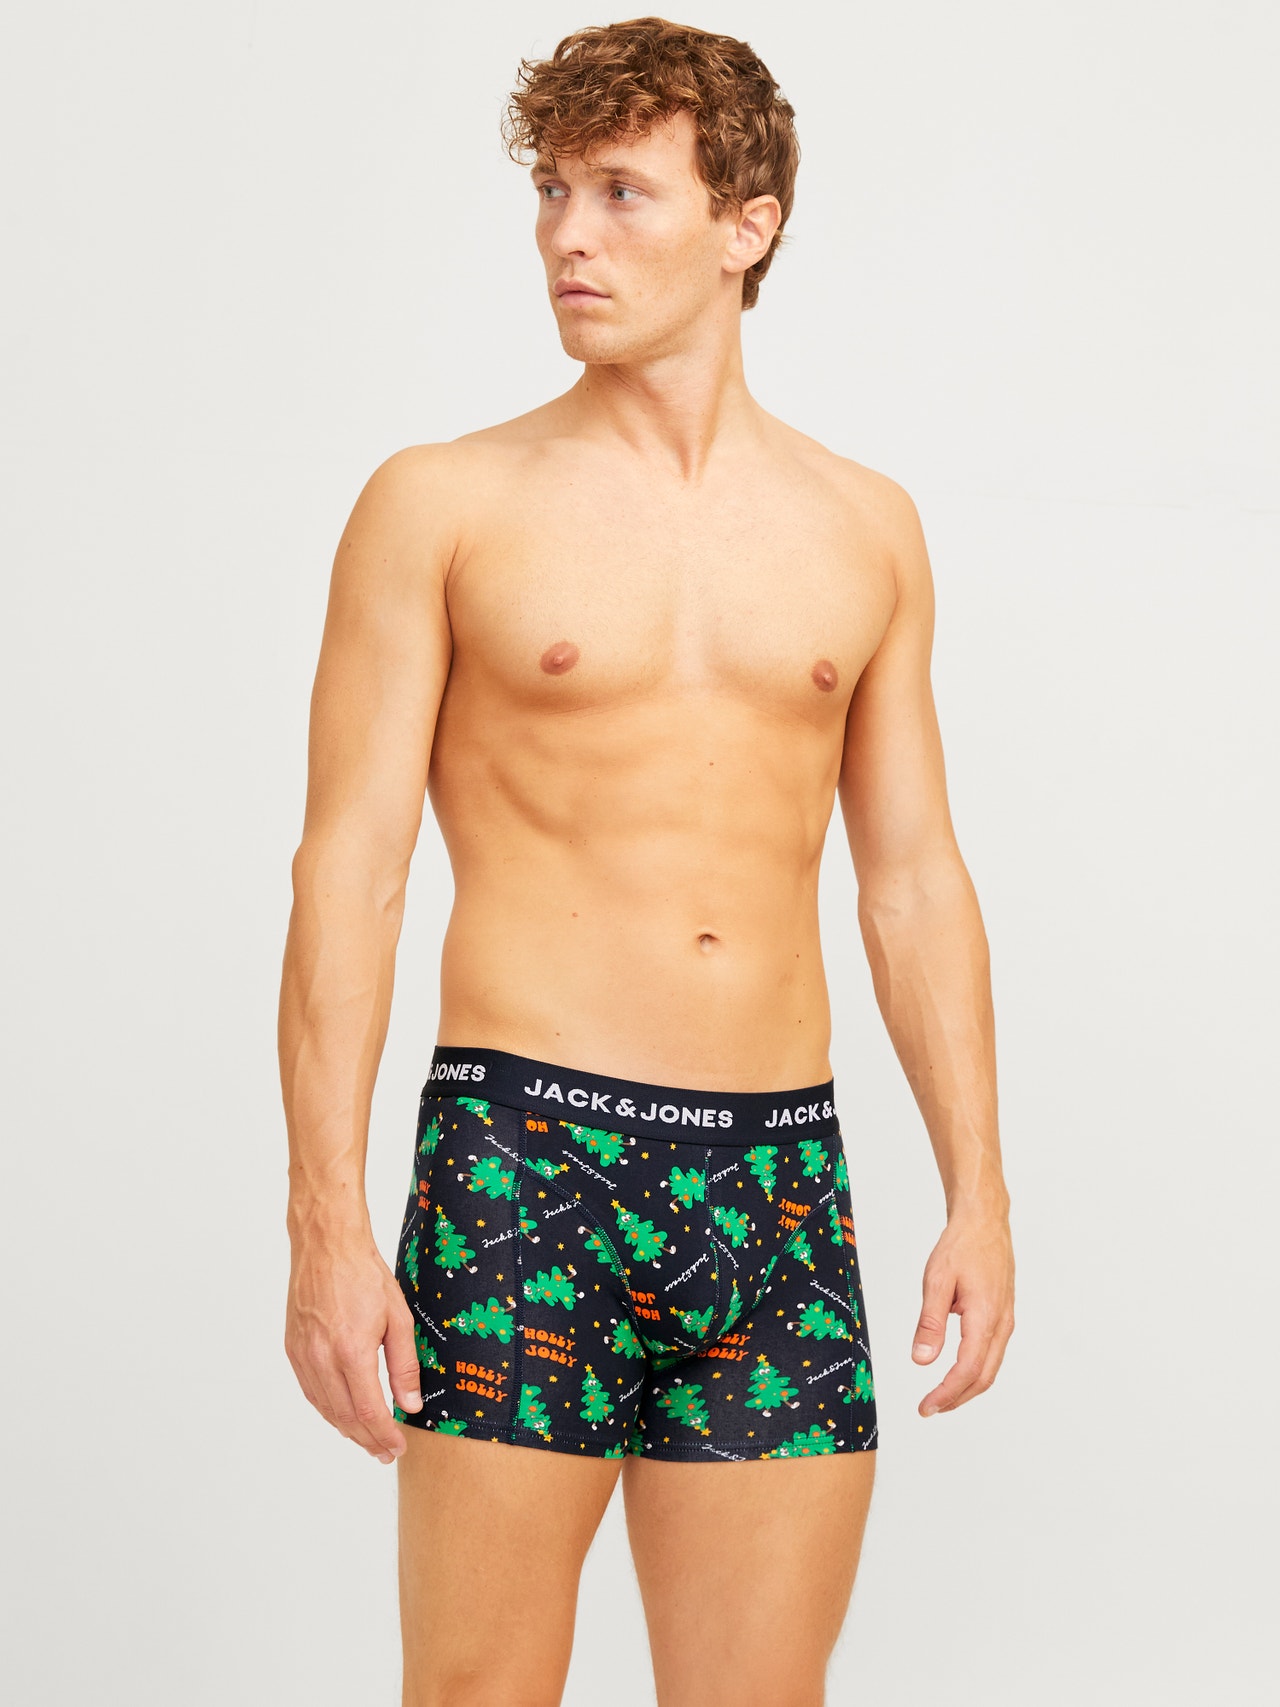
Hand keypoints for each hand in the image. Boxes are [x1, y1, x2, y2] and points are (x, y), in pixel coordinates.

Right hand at [285, 1237, 423, 1461]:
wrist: (326, 1246)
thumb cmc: (365, 1275)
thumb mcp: (398, 1318)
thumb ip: (404, 1366)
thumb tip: (411, 1404)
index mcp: (351, 1352)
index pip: (369, 1412)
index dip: (384, 1435)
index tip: (397, 1447)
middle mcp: (322, 1359)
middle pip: (345, 1418)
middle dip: (367, 1441)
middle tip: (384, 1453)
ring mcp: (303, 1356)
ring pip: (324, 1409)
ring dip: (346, 1430)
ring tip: (367, 1441)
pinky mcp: (293, 1350)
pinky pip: (311, 1391)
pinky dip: (328, 1410)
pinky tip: (342, 1414)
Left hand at [911, 1208, 1014, 1415]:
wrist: (984, 1222)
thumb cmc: (961, 1246)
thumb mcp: (936, 1280)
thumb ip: (929, 1322)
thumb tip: (921, 1360)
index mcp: (985, 1317)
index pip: (968, 1369)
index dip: (947, 1393)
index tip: (926, 1407)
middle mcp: (1001, 1324)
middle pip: (983, 1377)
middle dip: (956, 1398)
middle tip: (929, 1409)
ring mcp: (1006, 1321)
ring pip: (990, 1368)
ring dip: (966, 1387)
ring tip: (940, 1397)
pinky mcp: (1003, 1316)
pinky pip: (992, 1354)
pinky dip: (975, 1371)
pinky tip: (957, 1372)